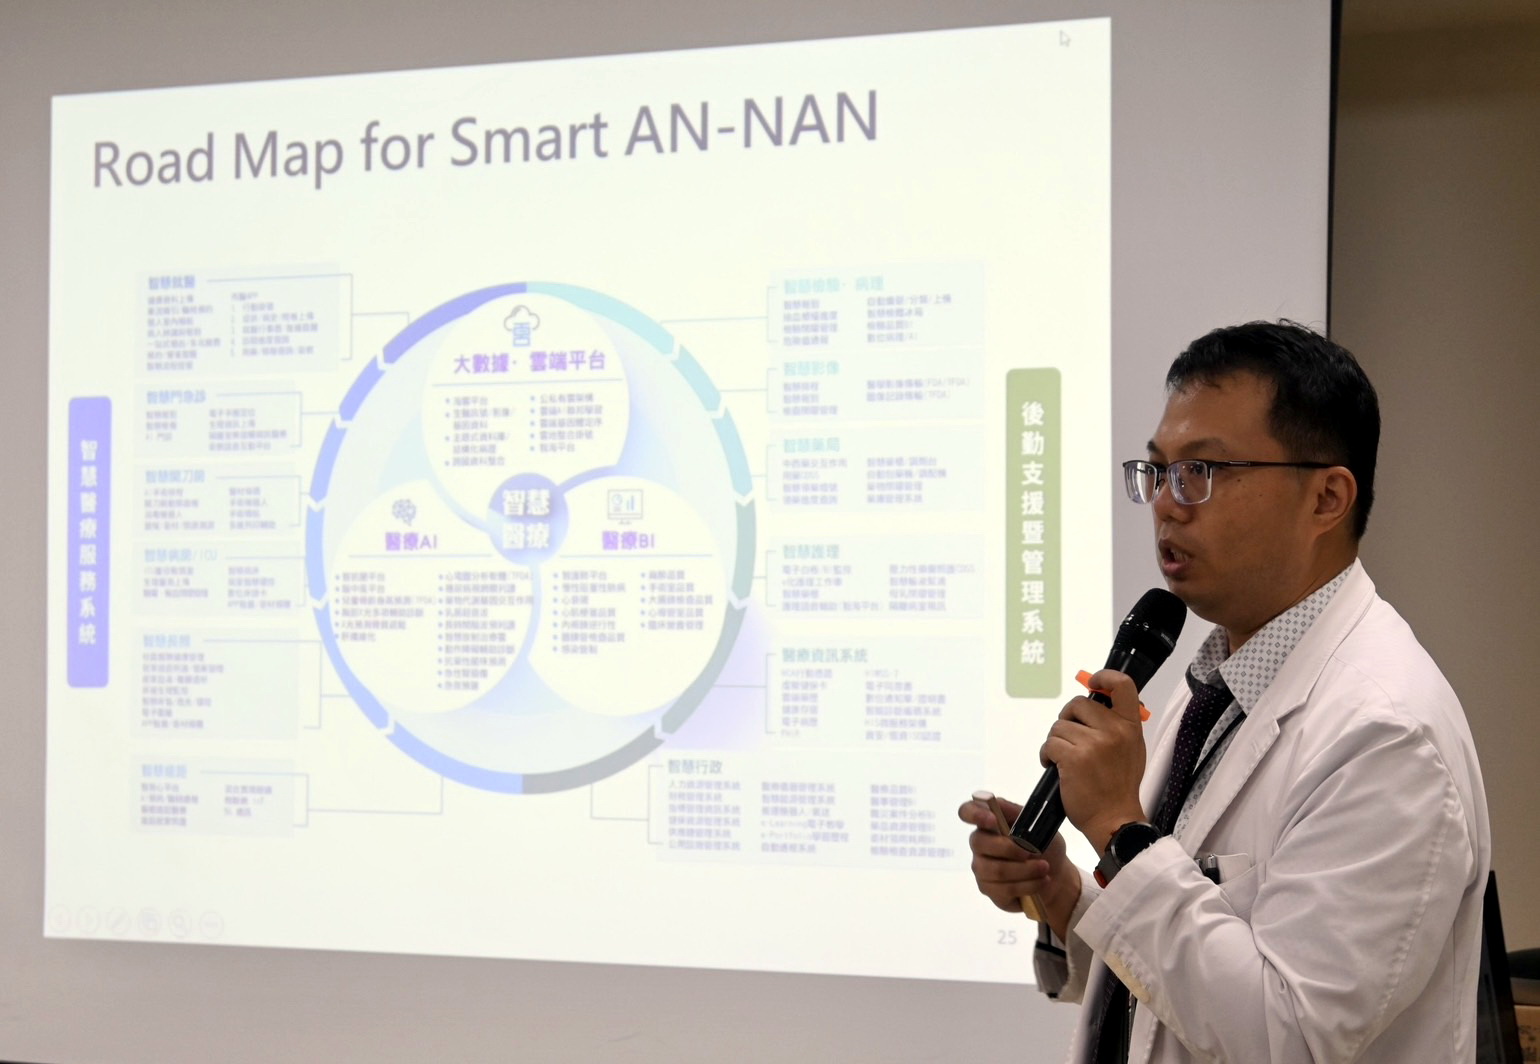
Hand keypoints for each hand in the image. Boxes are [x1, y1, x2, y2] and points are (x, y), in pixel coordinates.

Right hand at [958, 794, 1073, 920]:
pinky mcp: (989, 889)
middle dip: (1010, 849)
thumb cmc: (1044, 844)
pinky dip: (1028, 885)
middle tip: (1033, 852)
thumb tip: (996, 803)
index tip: (993, 820)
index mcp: (989, 822)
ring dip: (1025, 870)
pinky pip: (1004, 890)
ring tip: (1044, 868)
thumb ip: (1017, 813)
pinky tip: (1041, 881)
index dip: (974, 814)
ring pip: (996, 870)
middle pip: (979, 843)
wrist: (1056, 872)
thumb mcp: (1038, 824)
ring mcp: (981, 868)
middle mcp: (980, 844)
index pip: (967, 811)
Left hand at [1040, 668, 1148, 853]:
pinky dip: (1046, 755)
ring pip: (1059, 726)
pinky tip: (1054, 766)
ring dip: (1056, 741)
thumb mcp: (1132, 750)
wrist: (1114, 820)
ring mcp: (1093, 744)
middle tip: (1070, 738)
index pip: (1123, 685)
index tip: (1092, 682)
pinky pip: (1049, 744)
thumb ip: (1118, 726)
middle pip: (1078, 704)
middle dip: (1068, 719)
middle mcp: (1114, 731)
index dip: (1104, 677)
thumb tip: (1100, 701)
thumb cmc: (1119, 788)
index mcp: (1130, 727)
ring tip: (1064, 759)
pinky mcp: (1073, 758)